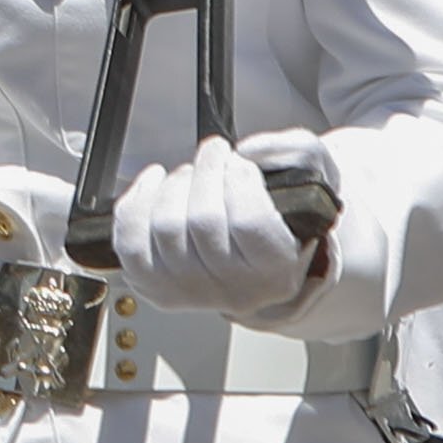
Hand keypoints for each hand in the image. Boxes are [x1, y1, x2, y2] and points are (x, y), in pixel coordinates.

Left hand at [108, 133, 331, 321]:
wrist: (261, 245)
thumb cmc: (285, 208)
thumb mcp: (312, 171)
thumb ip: (293, 151)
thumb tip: (250, 150)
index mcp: (279, 270)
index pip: (250, 221)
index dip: (239, 179)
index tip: (240, 163)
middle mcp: (236, 291)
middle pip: (202, 220)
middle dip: (204, 171)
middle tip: (214, 155)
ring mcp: (191, 292)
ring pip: (164, 227)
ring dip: (175, 184)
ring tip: (192, 174)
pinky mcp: (154, 285)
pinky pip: (130, 242)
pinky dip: (137, 203)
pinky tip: (155, 183)